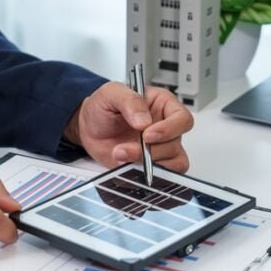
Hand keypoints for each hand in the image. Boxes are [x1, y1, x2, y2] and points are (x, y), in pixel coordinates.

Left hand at [64, 82, 193, 171]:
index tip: (147, 134)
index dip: (170, 129)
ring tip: (120, 155)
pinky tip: (127, 166)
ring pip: (173, 163)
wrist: (89, 129)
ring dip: (147, 164)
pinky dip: (145, 175)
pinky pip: (162, 177)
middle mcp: (166, 127)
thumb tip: (144, 120)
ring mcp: (161, 149)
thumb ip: (129, 100)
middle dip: (150, 150)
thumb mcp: (111, 93)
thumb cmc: (103, 108)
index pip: (182, 119)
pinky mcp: (152, 166)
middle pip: (175, 143)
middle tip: (125, 148)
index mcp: (163, 105)